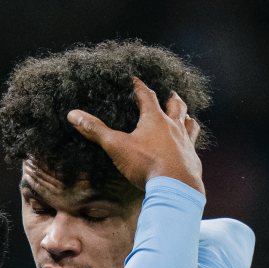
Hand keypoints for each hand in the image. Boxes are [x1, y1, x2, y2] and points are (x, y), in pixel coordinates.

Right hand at [67, 77, 204, 193]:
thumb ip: (96, 130)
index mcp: (155, 119)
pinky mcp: (193, 158)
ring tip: (187, 116)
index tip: (136, 80)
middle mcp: (174, 126)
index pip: (147, 96)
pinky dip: (192, 142)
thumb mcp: (117, 146)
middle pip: (176, 106)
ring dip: (187, 118)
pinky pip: (194, 145)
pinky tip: (190, 147)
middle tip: (171, 94)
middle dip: (172, 98)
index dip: (140, 87)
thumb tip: (74, 115)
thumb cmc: (146, 164)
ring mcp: (186, 142)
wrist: (175, 187)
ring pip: (190, 123)